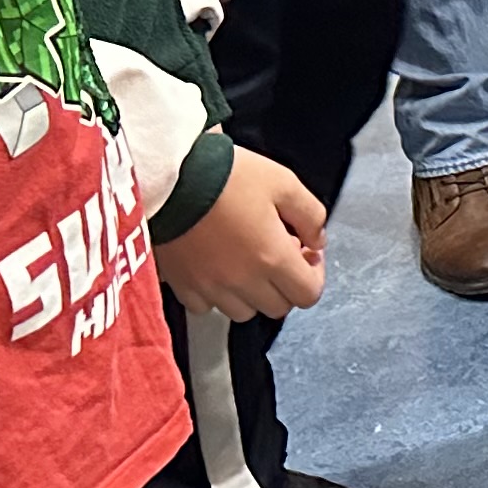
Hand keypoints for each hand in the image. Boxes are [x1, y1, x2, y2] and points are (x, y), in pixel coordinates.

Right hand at [153, 148, 328, 322]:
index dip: (314, 274)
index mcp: (271, 258)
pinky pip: (206, 306)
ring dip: (252, 292)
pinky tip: (217, 266)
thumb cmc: (227, 175)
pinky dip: (216, 294)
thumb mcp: (284, 182)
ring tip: (245, 259)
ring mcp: (209, 287)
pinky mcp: (182, 285)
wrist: (170, 176)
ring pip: (243, 311)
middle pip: (277, 306)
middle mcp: (242, 281)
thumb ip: (311, 215)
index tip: (306, 253)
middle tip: (277, 251)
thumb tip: (317, 241)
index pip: (308, 294)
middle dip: (284, 283)